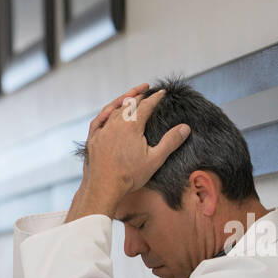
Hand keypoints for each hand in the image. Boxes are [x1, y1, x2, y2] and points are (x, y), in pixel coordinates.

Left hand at [67, 85, 190, 220]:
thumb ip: (170, 142)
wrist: (103, 188)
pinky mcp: (92, 139)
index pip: (146, 105)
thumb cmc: (129, 176)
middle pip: (129, 103)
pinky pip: (98, 120)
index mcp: (131, 126)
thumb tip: (185, 128)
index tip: (162, 92)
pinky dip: (105, 112)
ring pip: (113, 109)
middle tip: (147, 89)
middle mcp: (115, 124)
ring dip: (123, 100)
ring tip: (130, 96)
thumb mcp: (155, 159)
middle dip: (139, 95)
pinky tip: (109, 111)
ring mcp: (102, 131)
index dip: (155, 97)